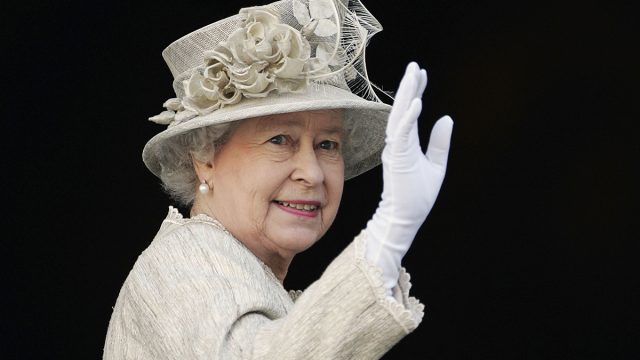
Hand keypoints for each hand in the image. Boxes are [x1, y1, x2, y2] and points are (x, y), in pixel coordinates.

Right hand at [365, 62, 452, 292]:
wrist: (406, 218)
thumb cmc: (417, 196)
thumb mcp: (437, 165)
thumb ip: (440, 143)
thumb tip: (447, 118)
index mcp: (406, 144)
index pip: (410, 112)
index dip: (415, 92)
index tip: (420, 74)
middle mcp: (398, 143)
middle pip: (402, 108)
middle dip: (409, 86)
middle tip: (414, 65)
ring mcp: (396, 149)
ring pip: (399, 115)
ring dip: (406, 95)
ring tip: (413, 74)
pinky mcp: (397, 158)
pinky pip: (402, 133)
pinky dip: (409, 117)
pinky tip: (417, 102)